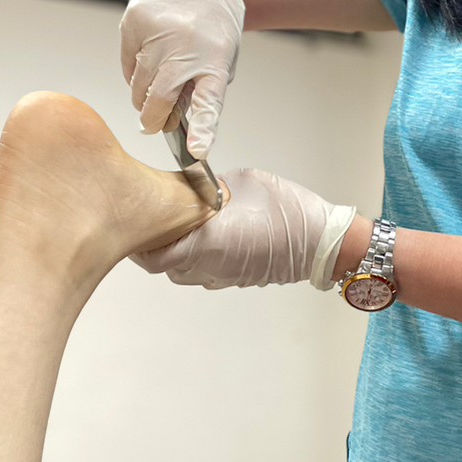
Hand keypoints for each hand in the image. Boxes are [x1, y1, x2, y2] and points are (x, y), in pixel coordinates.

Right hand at [120, 0, 245, 158]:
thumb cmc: (213, 24)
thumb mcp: (222, 56)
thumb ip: (201, 86)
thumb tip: (174, 119)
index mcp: (214, 59)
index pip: (209, 101)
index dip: (202, 129)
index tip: (197, 150)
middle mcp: (185, 46)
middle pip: (160, 99)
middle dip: (154, 119)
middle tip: (156, 124)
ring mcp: (156, 34)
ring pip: (138, 86)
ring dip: (144, 95)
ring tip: (157, 82)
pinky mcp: (134, 24)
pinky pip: (127, 66)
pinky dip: (134, 72)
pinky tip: (148, 59)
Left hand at [131, 167, 356, 290]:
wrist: (322, 241)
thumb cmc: (287, 211)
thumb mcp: (243, 183)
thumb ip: (211, 189)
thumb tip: (197, 191)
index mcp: (206, 243)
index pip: (155, 256)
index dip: (141, 243)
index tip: (139, 223)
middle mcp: (209, 266)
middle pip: (166, 267)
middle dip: (158, 245)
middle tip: (159, 219)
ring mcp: (223, 277)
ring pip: (185, 272)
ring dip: (179, 254)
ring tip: (184, 227)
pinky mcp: (237, 279)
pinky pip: (207, 273)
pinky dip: (200, 258)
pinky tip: (210, 236)